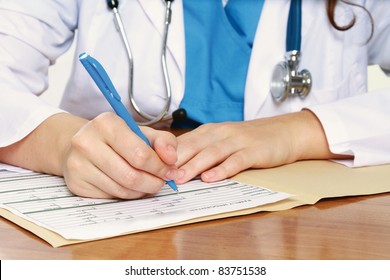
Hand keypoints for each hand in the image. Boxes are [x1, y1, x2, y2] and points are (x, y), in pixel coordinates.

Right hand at [62, 112, 177, 198]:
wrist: (81, 144)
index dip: (160, 167)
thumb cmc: (117, 138)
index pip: (140, 154)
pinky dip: (127, 195)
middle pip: (131, 175)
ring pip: (121, 189)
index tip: (169, 171)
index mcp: (106, 124)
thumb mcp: (142, 132)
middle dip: (153, 182)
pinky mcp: (76, 183)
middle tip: (162, 182)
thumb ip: (163, 141)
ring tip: (149, 184)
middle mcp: (87, 142)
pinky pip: (110, 196)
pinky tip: (132, 187)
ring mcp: (78, 164)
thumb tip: (172, 159)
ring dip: (142, 191)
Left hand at [175, 110, 337, 183]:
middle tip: (159, 176)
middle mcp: (221, 133)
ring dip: (194, 166)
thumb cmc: (250, 139)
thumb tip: (177, 166)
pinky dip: (223, 169)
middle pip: (194, 146)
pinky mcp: (254, 151)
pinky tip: (212, 178)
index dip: (167, 155)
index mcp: (210, 131)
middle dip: (175, 162)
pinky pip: (236, 160)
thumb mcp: (224, 140)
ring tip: (180, 179)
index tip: (152, 168)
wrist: (285, 132)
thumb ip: (203, 149)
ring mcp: (238, 141)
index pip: (184, 142)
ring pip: (211, 153)